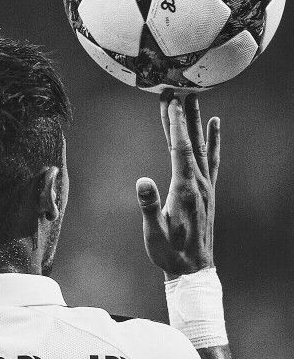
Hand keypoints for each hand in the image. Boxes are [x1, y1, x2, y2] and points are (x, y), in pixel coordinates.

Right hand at [136, 92, 219, 278]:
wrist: (193, 268)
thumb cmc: (170, 252)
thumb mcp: (155, 233)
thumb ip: (150, 207)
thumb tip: (142, 181)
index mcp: (185, 189)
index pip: (180, 149)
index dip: (175, 124)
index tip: (171, 101)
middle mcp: (199, 183)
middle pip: (192, 141)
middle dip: (184, 115)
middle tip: (178, 90)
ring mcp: (206, 185)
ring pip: (202, 146)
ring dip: (196, 121)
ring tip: (194, 99)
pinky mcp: (208, 190)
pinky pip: (213, 159)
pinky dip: (214, 140)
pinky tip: (215, 126)